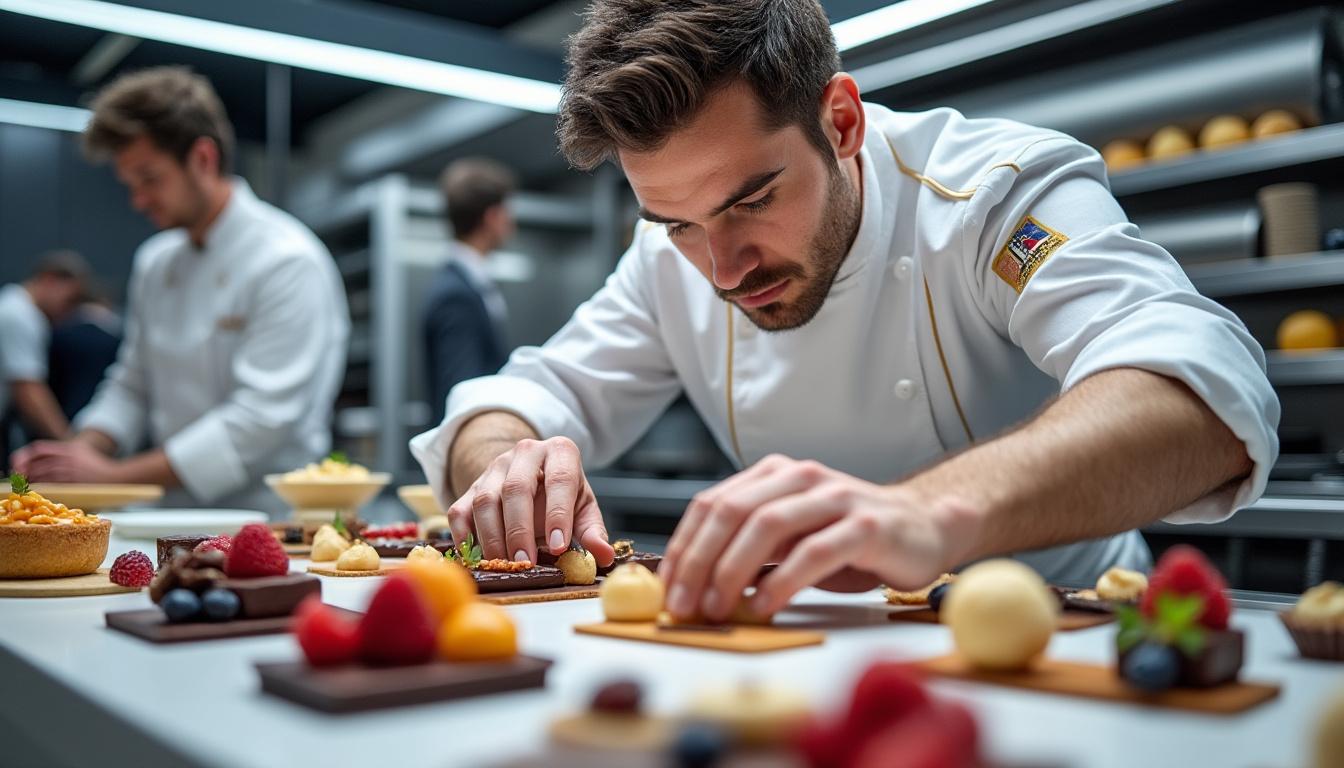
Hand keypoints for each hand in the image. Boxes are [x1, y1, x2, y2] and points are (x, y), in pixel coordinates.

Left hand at [9, 440, 123, 483]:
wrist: (117, 478)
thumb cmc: (99, 468)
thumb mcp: (83, 453)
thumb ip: (65, 454)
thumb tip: (44, 461)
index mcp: (69, 448)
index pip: (40, 448)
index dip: (26, 455)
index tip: (18, 463)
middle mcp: (68, 457)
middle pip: (38, 462)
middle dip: (25, 470)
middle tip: (19, 477)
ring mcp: (70, 469)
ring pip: (42, 474)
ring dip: (31, 480)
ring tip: (26, 485)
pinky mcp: (73, 481)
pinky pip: (51, 484)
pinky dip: (42, 487)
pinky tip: (38, 490)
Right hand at [447, 436, 614, 565]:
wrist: (532, 474)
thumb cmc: (562, 495)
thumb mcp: (583, 508)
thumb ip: (593, 531)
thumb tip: (604, 556)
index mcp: (560, 452)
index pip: (560, 480)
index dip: (557, 514)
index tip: (558, 547)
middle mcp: (525, 453)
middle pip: (516, 488)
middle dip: (520, 530)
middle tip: (525, 562)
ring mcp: (494, 468)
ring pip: (485, 500)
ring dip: (493, 537)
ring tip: (505, 565)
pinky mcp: (471, 486)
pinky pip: (460, 510)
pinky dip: (465, 537)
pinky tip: (479, 559)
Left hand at [659, 454, 976, 621]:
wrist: (926, 528)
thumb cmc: (851, 540)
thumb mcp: (793, 539)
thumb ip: (751, 550)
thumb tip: (694, 586)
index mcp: (775, 475)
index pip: (712, 504)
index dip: (684, 547)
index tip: (667, 589)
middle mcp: (801, 478)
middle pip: (732, 512)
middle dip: (699, 562)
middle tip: (684, 605)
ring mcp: (835, 498)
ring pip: (767, 526)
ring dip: (733, 571)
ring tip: (719, 608)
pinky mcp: (867, 526)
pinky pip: (814, 552)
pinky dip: (783, 581)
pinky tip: (765, 605)